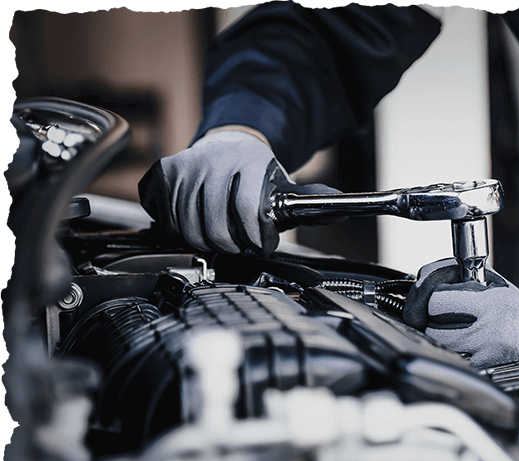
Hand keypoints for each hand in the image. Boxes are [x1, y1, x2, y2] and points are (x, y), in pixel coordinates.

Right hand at [138, 128, 340, 255]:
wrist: (229, 144)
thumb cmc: (258, 175)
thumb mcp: (286, 185)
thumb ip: (312, 201)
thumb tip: (344, 210)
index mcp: (248, 161)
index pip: (247, 210)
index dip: (253, 238)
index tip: (259, 246)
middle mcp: (214, 160)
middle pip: (214, 226)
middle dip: (230, 246)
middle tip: (239, 247)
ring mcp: (186, 166)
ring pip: (187, 227)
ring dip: (204, 241)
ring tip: (220, 237)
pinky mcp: (164, 173)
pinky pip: (166, 217)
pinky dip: (179, 229)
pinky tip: (195, 224)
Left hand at [403, 259, 518, 394]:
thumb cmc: (518, 313)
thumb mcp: (496, 286)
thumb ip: (462, 279)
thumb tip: (424, 278)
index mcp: (493, 304)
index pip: (436, 301)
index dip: (432, 300)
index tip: (438, 301)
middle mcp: (491, 332)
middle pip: (433, 330)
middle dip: (433, 324)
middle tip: (445, 321)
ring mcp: (489, 359)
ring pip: (441, 351)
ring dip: (441, 343)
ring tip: (458, 335)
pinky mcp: (488, 377)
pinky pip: (455, 367)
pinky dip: (454, 359)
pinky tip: (467, 352)